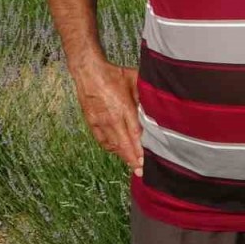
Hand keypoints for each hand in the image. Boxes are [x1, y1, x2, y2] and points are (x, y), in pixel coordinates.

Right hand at [70, 59, 143, 175]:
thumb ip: (145, 95)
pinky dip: (111, 148)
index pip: (135, 134)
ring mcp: (100, 122)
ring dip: (123, 156)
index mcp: (123, 108)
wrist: (88, 71)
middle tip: (141, 171)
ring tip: (133, 165)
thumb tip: (156, 106)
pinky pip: (102, 140)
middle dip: (133, 159)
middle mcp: (111, 118)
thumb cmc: (114, 73)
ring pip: (113, 145)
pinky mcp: (92, 122)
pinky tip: (118, 151)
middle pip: (124, 144)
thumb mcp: (135, 80)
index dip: (141, 149)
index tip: (147, 161)